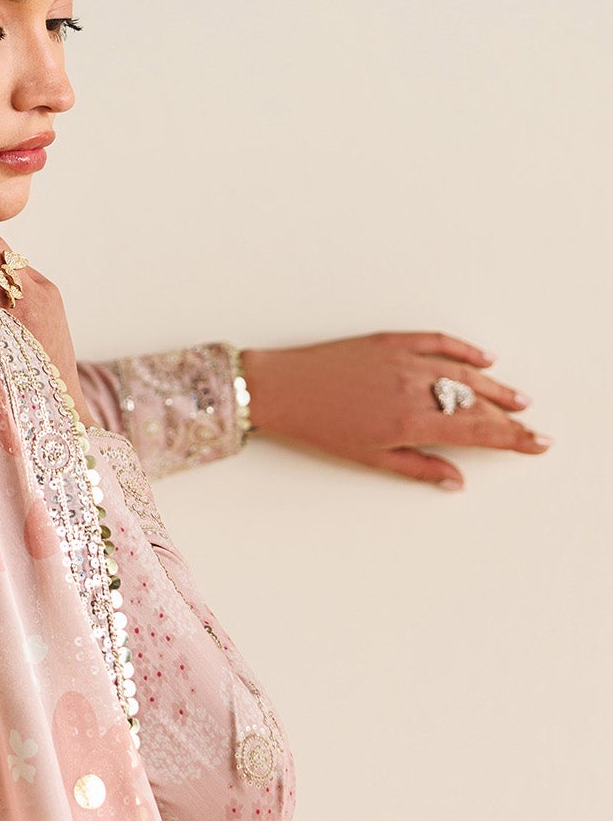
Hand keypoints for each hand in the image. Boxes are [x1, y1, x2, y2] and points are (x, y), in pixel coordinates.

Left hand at [240, 332, 550, 488]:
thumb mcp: (370, 458)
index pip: (477, 430)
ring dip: (495, 386)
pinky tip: (484, 357)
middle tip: (532, 427)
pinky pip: (439, 342)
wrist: (283, 389)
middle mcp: (414, 388)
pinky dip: (465, 349)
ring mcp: (405, 360)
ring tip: (518, 399)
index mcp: (410, 421)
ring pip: (464, 372)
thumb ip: (419, 467)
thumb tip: (457, 480)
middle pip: (477, 402)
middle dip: (509, 416)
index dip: (512, 438)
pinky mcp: (392, 340)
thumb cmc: (320, 427)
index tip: (537, 443)